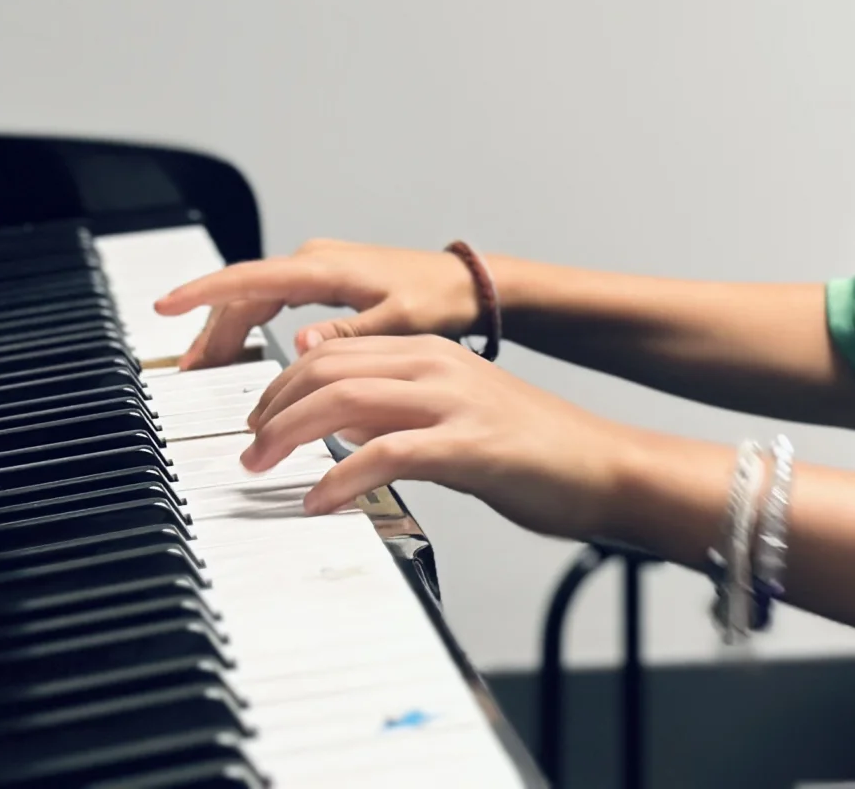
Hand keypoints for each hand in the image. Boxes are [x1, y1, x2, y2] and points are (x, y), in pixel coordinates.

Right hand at [154, 239, 480, 368]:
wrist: (465, 284)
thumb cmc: (437, 300)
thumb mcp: (399, 322)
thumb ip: (351, 335)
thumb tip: (303, 344)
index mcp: (324, 269)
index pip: (249, 278)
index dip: (203, 293)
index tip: (165, 304)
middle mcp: (313, 262)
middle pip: (243, 294)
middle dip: (209, 328)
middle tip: (186, 370)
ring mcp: (317, 269)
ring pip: (254, 297)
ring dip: (226, 329)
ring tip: (201, 367)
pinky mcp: (323, 281)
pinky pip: (271, 300)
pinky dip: (248, 323)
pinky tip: (238, 350)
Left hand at [242, 334, 638, 540]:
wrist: (605, 467)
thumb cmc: (533, 452)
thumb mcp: (455, 416)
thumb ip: (400, 413)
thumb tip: (342, 431)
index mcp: (428, 352)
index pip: (331, 350)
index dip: (281, 385)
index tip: (257, 421)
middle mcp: (434, 366)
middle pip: (325, 367)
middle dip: (271, 408)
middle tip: (249, 451)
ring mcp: (451, 402)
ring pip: (343, 401)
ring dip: (289, 436)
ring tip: (264, 471)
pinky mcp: (467, 446)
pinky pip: (384, 454)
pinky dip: (339, 479)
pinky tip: (320, 503)